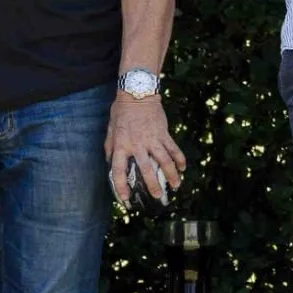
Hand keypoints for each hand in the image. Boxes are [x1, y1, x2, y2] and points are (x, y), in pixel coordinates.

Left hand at [108, 93, 185, 209]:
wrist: (137, 94)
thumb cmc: (121, 111)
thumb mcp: (110, 129)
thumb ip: (110, 147)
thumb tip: (110, 162)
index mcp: (121, 145)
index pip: (119, 171)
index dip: (121, 187)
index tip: (125, 198)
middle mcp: (137, 145)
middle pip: (146, 170)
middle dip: (152, 185)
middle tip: (157, 196)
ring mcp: (152, 139)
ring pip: (164, 161)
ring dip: (171, 175)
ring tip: (175, 186)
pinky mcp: (163, 133)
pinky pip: (173, 149)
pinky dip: (179, 159)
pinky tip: (182, 168)